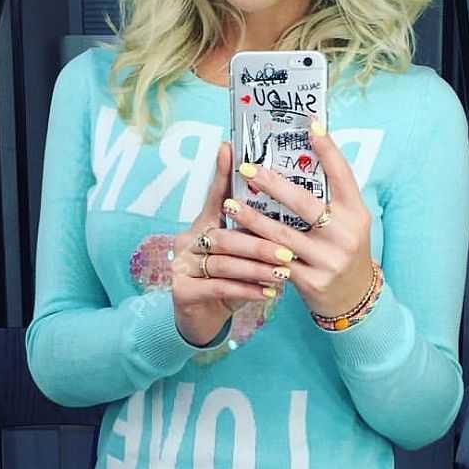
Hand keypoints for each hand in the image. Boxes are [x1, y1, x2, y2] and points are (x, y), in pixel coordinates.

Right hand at [171, 143, 291, 345]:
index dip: (221, 174)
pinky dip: (246, 289)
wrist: (202, 319)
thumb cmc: (228, 279)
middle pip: (223, 235)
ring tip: (283, 273)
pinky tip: (268, 292)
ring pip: (222, 262)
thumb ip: (254, 229)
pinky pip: (218, 287)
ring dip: (256, 268)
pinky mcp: (181, 291)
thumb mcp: (241, 252)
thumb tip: (286, 201)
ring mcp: (181, 266)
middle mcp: (187, 240)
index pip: (214, 197)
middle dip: (258, 243)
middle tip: (288, 250)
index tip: (230, 149)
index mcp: (202, 225)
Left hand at [223, 123, 373, 318]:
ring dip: (252, 218)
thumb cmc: (343, 248)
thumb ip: (329, 197)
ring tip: (230, 204)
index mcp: (356, 212)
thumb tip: (301, 157)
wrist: (354, 297)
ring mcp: (328, 259)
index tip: (310, 125)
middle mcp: (344, 234)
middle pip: (304, 203)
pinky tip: (236, 238)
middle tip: (246, 169)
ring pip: (282, 234)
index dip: (328, 150)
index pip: (343, 175)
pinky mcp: (311, 281)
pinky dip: (254, 249)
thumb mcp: (347, 221)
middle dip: (273, 184)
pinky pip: (275, 262)